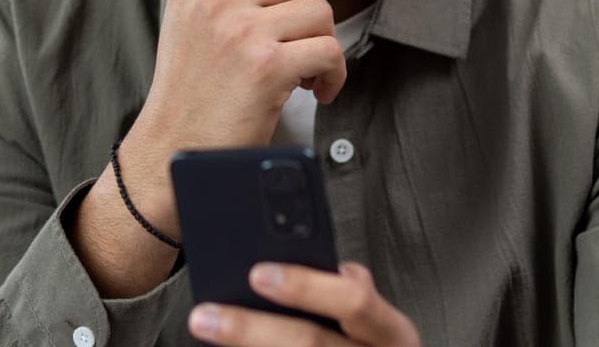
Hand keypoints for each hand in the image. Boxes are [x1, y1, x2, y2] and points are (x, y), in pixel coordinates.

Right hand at [117, 0, 347, 233]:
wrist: (172, 149)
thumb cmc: (189, 90)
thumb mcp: (182, 20)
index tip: (281, 28)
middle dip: (310, 15)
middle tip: (298, 50)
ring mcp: (241, 29)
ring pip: (322, 12)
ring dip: (323, 47)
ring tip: (304, 75)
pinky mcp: (266, 66)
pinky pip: (329, 50)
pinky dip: (333, 76)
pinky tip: (315, 92)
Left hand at [188, 262, 420, 345]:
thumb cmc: (371, 346)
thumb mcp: (375, 319)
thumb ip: (347, 290)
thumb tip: (309, 260)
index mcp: (393, 331)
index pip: (354, 300)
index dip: (305, 286)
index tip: (257, 272)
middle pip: (310, 342)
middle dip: (251, 328)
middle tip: (205, 314)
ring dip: (242, 346)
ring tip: (205, 329)